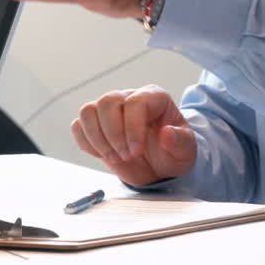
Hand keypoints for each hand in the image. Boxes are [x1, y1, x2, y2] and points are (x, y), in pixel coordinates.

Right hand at [71, 86, 196, 185]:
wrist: (160, 166)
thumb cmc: (173, 153)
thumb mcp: (186, 152)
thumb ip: (180, 142)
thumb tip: (167, 134)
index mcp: (154, 98)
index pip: (136, 102)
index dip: (132, 127)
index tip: (136, 151)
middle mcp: (129, 98)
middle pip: (107, 102)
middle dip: (114, 135)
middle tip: (127, 157)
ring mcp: (110, 110)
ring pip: (88, 111)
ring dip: (98, 139)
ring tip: (115, 157)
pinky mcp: (95, 124)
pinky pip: (78, 126)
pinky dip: (87, 143)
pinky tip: (103, 154)